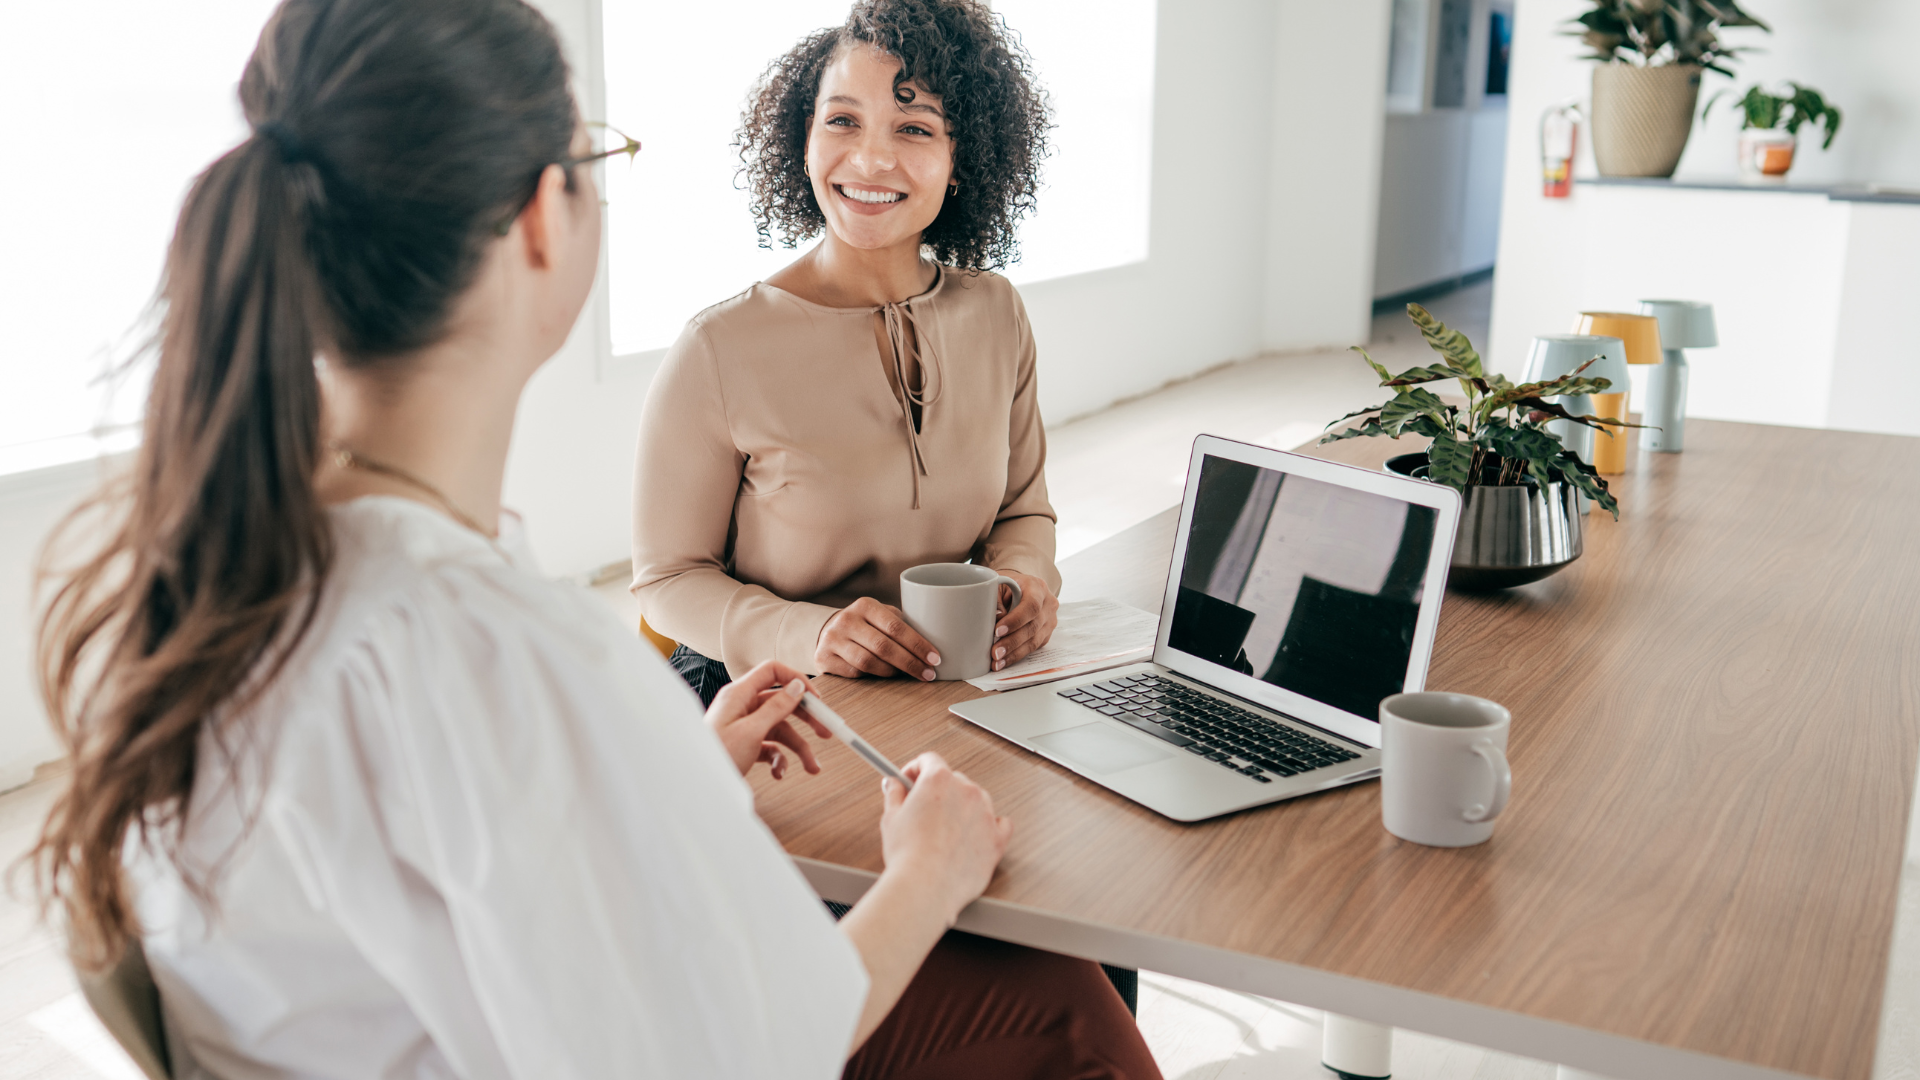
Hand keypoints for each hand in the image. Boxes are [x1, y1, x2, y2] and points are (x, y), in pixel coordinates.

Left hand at [705, 660, 831, 778]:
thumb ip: (776, 707)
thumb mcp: (751, 731)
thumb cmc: (716, 756)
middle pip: (782, 703)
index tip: (816, 699)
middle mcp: (742, 707)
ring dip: (798, 748)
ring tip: (812, 767)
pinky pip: (770, 746)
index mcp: (739, 694)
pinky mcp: (745, 745)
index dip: (796, 681)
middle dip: (806, 719)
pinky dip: (779, 760)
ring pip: (780, 729)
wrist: (694, 785)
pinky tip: (779, 773)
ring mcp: (744, 726)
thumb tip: (796, 687)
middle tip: (826, 732)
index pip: (772, 672)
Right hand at [816, 597, 939, 680]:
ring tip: (908, 674)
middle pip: (883, 646)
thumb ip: (902, 624)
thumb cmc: (866, 626)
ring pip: (868, 662)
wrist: (828, 631)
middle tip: (928, 673)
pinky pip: (855, 673)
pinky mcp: (824, 658)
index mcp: (866, 605)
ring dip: (893, 672)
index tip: (935, 658)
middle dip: (910, 662)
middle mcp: (846, 620)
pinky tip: (885, 676)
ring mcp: (832, 639)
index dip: (917, 644)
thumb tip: (936, 641)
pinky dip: (873, 676)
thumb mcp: (881, 616)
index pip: (896, 626)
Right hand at [879, 753, 1012, 922]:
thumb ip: (894, 795)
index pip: (930, 760)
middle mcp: (966, 791)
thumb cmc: (908, 855)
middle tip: (923, 809)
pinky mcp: (996, 838)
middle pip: (954, 779)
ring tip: (945, 830)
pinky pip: (1001, 823)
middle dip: (938, 791)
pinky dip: (990, 825)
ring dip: (963, 808)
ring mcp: (985, 813)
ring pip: (977, 800)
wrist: (925, 886)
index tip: (910, 780)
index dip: (916, 769)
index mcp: (939, 780)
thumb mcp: (891, 818)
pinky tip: (976, 833)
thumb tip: (894, 785)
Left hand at [989, 570, 1057, 671]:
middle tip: (995, 652)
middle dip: (1012, 642)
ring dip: (1014, 653)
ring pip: (1034, 640)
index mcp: (1037, 587)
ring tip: (997, 661)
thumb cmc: (1007, 585)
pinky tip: (1004, 661)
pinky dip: (1017, 655)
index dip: (1015, 620)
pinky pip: (1033, 647)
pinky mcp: (1046, 634)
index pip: (1031, 605)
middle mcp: (1048, 604)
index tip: (998, 631)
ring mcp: (1049, 620)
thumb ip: (994, 598)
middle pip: (1033, 626)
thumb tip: (997, 618)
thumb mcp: (997, 584)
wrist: (1020, 587)